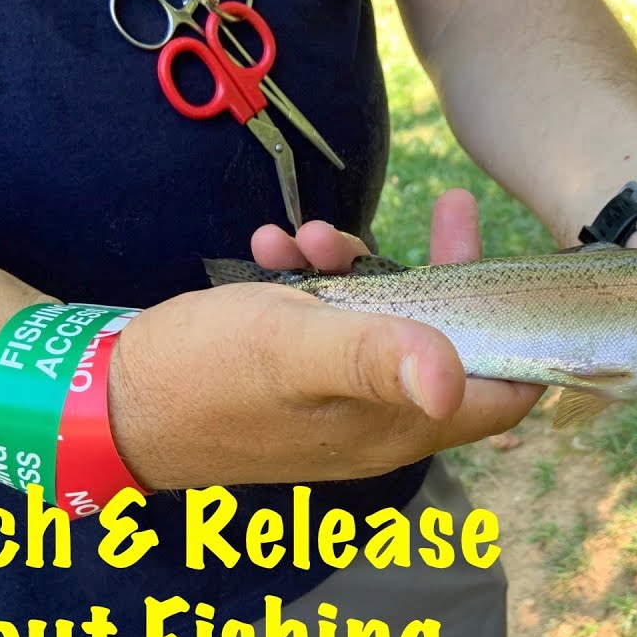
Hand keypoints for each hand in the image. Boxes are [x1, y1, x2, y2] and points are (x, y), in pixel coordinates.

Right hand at [107, 191, 542, 488]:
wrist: (112, 400)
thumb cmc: (204, 376)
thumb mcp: (294, 349)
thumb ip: (375, 356)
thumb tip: (456, 379)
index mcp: (398, 425)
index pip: (504, 394)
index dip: (524, 334)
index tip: (511, 267)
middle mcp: (381, 421)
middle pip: (452, 343)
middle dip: (442, 273)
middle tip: (443, 211)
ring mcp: (341, 404)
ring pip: (388, 325)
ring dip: (363, 268)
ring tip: (307, 235)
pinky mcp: (304, 384)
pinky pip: (335, 327)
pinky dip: (316, 283)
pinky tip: (274, 248)